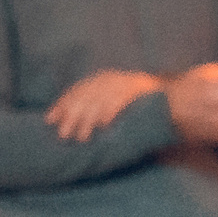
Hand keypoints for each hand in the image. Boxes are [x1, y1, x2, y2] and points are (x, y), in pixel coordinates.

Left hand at [44, 70, 163, 140]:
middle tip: (63, 136)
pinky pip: (120, 101)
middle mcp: (109, 79)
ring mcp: (123, 83)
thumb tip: (60, 118)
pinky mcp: (136, 89)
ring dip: (89, 121)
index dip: (61, 105)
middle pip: (84, 98)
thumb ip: (89, 106)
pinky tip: (104, 126)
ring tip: (82, 137)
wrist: (167, 93)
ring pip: (99, 102)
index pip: (75, 91)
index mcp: (101, 79)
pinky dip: (110, 113)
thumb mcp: (110, 99)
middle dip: (71, 117)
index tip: (49, 120)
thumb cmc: (135, 101)